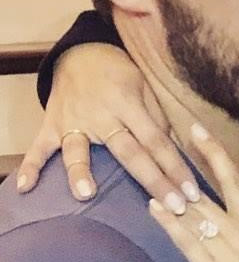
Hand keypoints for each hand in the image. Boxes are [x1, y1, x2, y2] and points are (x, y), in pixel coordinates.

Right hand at [18, 43, 198, 212]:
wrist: (82, 54)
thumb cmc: (120, 73)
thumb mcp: (145, 86)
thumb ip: (156, 117)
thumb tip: (172, 148)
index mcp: (130, 105)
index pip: (157, 141)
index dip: (175, 167)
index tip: (191, 192)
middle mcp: (103, 116)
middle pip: (130, 153)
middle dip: (153, 180)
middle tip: (173, 207)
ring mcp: (74, 122)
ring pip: (79, 149)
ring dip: (80, 171)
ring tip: (86, 194)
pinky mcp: (51, 125)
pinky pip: (39, 147)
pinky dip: (31, 166)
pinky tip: (25, 187)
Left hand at [149, 124, 238, 261]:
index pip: (233, 178)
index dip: (216, 153)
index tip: (200, 131)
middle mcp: (237, 226)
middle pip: (212, 188)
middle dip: (196, 160)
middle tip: (177, 134)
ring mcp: (223, 246)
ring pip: (194, 212)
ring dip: (172, 192)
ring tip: (152, 170)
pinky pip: (187, 242)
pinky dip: (169, 224)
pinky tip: (153, 209)